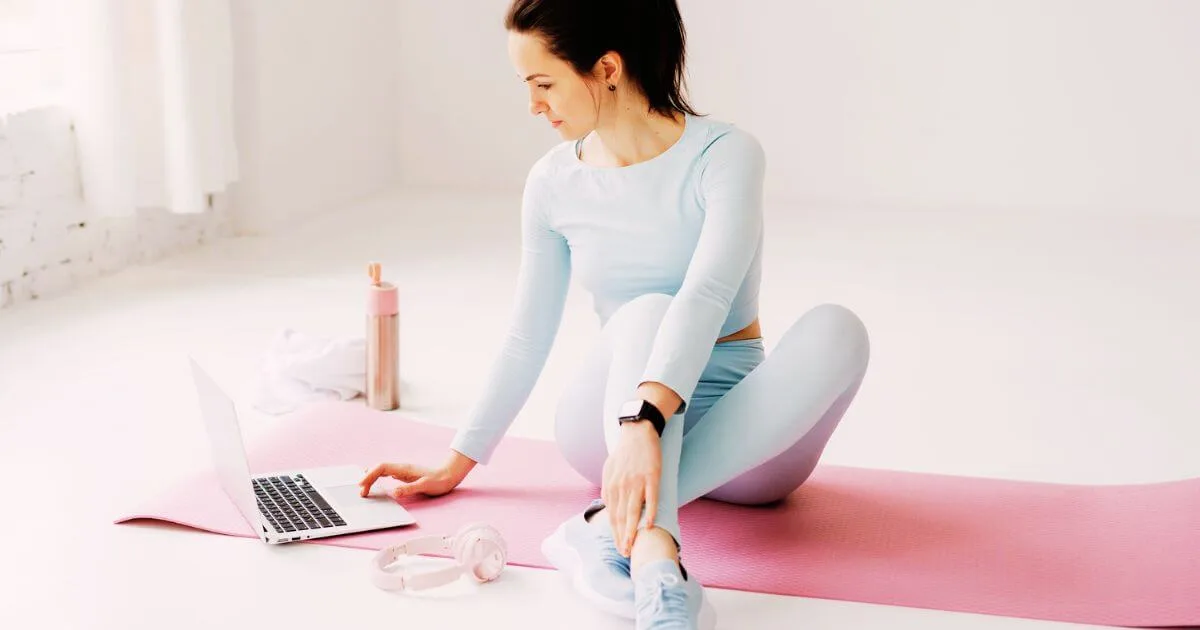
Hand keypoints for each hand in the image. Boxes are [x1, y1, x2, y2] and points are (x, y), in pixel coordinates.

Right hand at [358, 462, 465, 499]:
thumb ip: (410, 488)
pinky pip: (387, 474)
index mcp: (404, 469)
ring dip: (372, 478)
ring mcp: (403, 471)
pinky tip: (377, 484)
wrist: (450, 475)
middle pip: (379, 468)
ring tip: (365, 489)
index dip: (370, 475)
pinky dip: (378, 478)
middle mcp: (402, 468)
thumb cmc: (439, 481)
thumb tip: (394, 492)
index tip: (362, 485)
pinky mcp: (405, 475)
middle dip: (367, 478)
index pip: (382, 468)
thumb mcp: (425, 486)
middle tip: (361, 492)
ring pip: (382, 471)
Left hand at [601, 421, 661, 556]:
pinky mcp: (651, 476)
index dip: (615, 533)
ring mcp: (636, 482)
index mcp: (610, 486)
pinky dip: (650, 513)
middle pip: (620, 517)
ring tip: (633, 546)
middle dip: (622, 538)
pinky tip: (649, 526)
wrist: (638, 432)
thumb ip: (609, 490)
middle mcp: (620, 486)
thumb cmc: (625, 453)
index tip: (619, 547)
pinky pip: (651, 498)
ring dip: (632, 532)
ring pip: (632, 512)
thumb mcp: (610, 470)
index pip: (611, 516)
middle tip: (625, 554)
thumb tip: (609, 507)